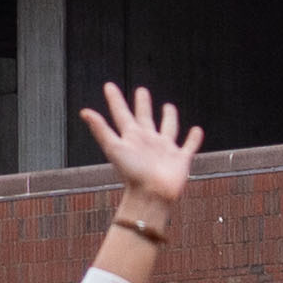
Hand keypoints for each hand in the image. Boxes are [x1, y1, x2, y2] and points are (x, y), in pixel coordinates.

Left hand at [80, 82, 204, 206]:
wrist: (152, 195)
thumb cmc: (132, 174)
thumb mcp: (114, 148)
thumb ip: (101, 129)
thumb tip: (84, 112)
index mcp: (131, 137)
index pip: (121, 114)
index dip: (115, 100)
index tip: (108, 86)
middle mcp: (147, 141)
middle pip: (144, 117)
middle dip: (142, 104)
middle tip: (142, 91)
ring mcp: (165, 149)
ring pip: (167, 128)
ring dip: (168, 117)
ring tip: (168, 107)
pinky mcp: (181, 158)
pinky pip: (189, 145)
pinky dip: (194, 138)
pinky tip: (197, 130)